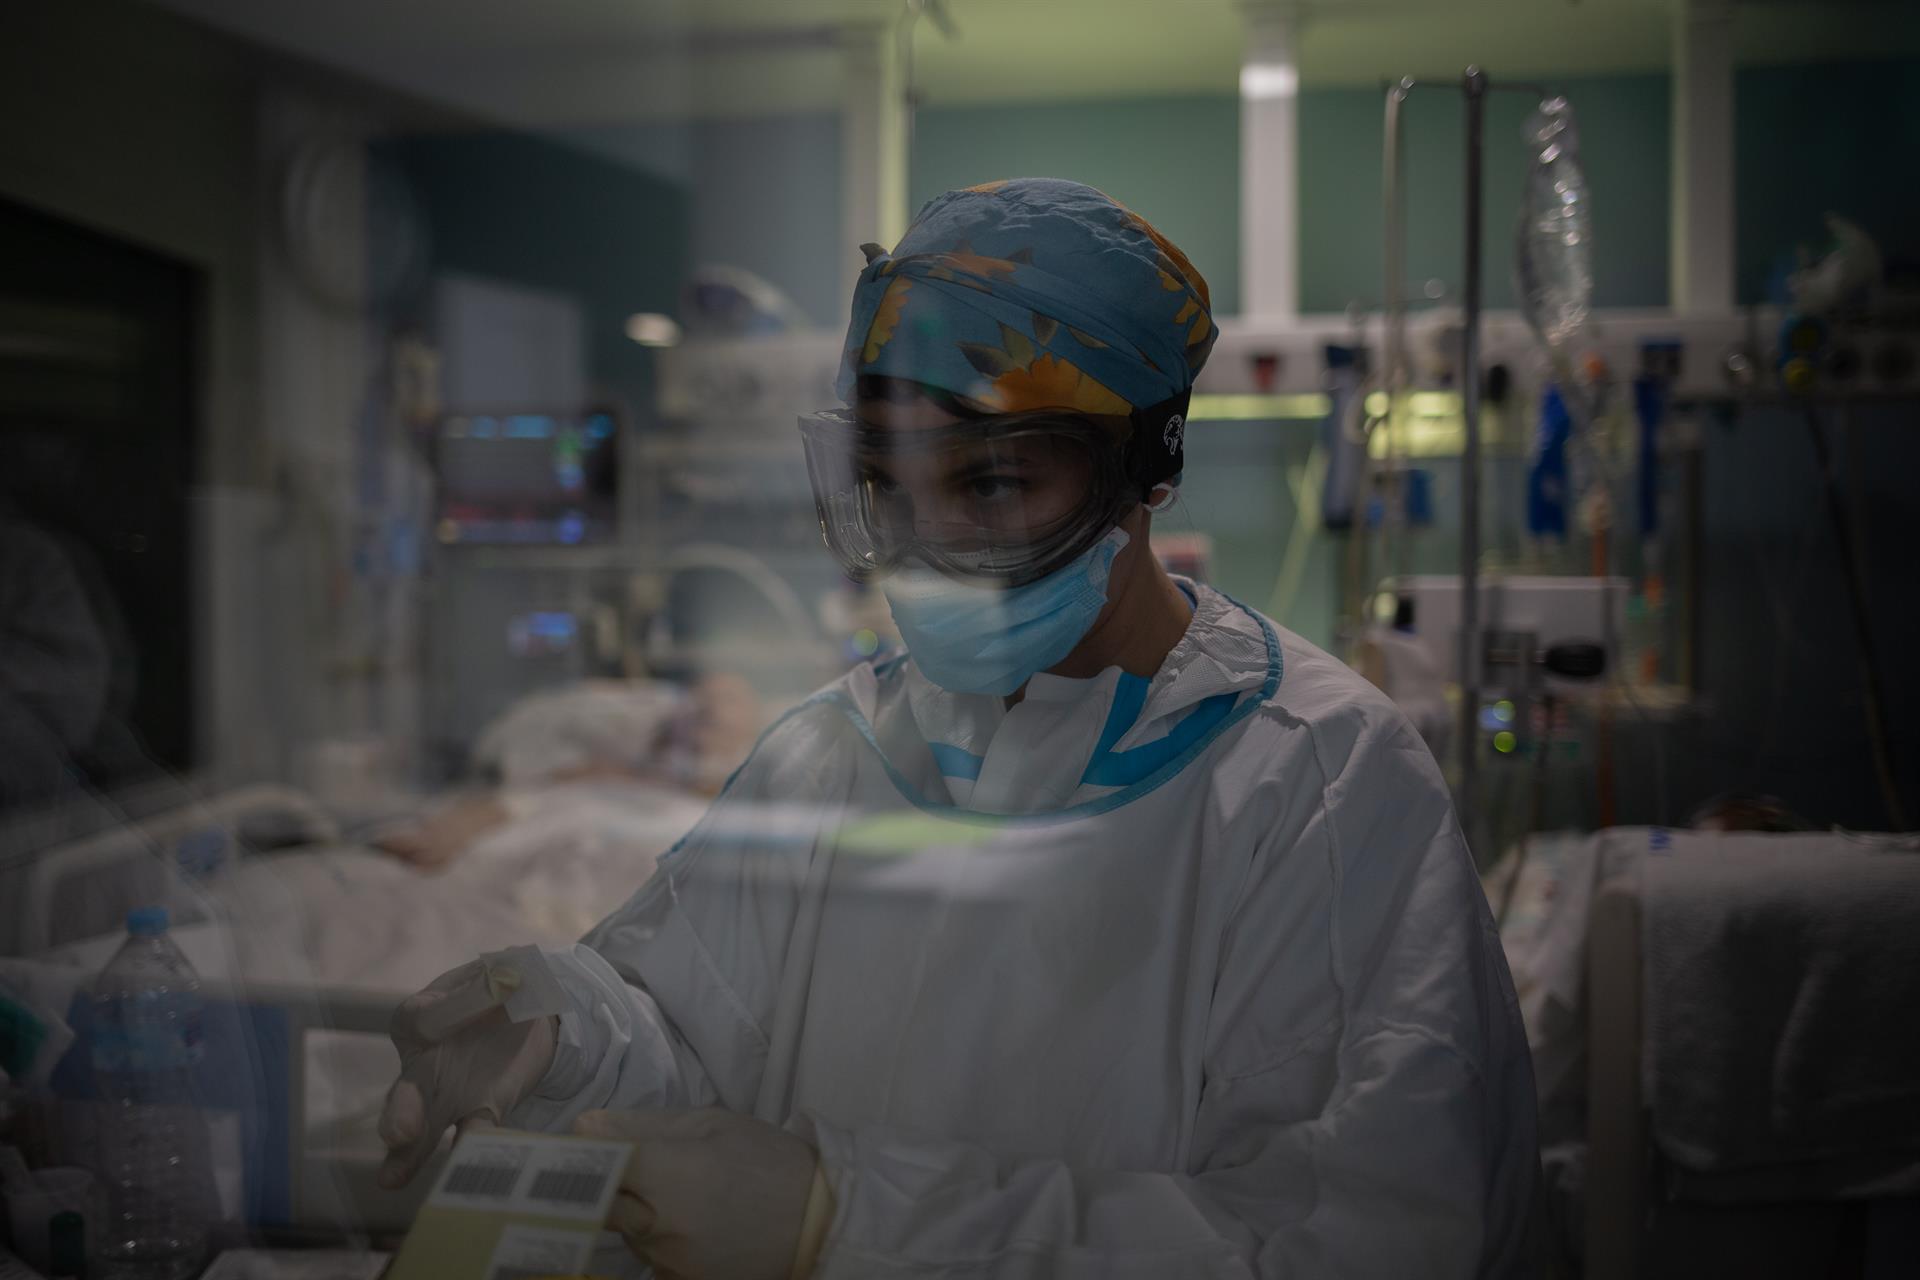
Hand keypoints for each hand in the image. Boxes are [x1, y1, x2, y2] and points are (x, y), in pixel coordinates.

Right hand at [376, 961, 557, 1187]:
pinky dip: (473, 1149)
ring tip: (393, 1179)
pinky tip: (470, 1166)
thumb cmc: (491, 991)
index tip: (444, 1016)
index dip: (441, 1015)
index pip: (420, 1019)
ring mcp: (446, 1095)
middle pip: (404, 1092)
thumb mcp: (492, 977)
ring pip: (424, 1128)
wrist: (524, 1014)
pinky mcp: (481, 1110)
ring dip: (410, 1154)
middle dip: (399, 1114)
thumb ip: (491, 987)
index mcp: (417, 1019)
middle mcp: (422, 1065)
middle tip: (397, 1134)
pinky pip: (475, 1132)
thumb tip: (506, 983)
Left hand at [574, 1107, 821, 1279]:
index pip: (591, 1165)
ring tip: (678, 1193)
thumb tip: (584, 1126)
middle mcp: (657, 1223)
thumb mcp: (711, 1124)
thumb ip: (642, 1125)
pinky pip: (648, 1256)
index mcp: (666, 1172)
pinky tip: (691, 1223)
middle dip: (604, 1185)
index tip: (579, 1145)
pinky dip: (657, 1239)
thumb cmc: (765, 1159)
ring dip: (634, 1211)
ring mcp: (666, 1260)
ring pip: (623, 1230)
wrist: (818, 1221)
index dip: (582, 1153)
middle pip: (598, 1204)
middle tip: (630, 1168)